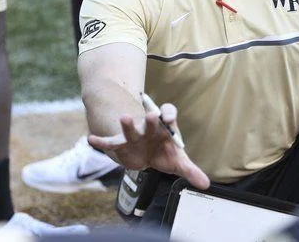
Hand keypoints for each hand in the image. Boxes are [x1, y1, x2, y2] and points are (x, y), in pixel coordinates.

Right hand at [88, 103, 210, 189]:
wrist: (146, 154)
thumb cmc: (164, 153)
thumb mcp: (178, 161)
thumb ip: (191, 171)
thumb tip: (206, 185)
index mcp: (165, 127)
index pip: (168, 113)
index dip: (169, 114)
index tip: (169, 117)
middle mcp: (149, 127)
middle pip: (151, 120)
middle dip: (152, 119)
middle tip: (153, 115)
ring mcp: (134, 135)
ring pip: (131, 128)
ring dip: (128, 124)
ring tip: (123, 118)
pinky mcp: (121, 144)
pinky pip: (109, 142)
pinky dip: (100, 142)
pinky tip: (91, 140)